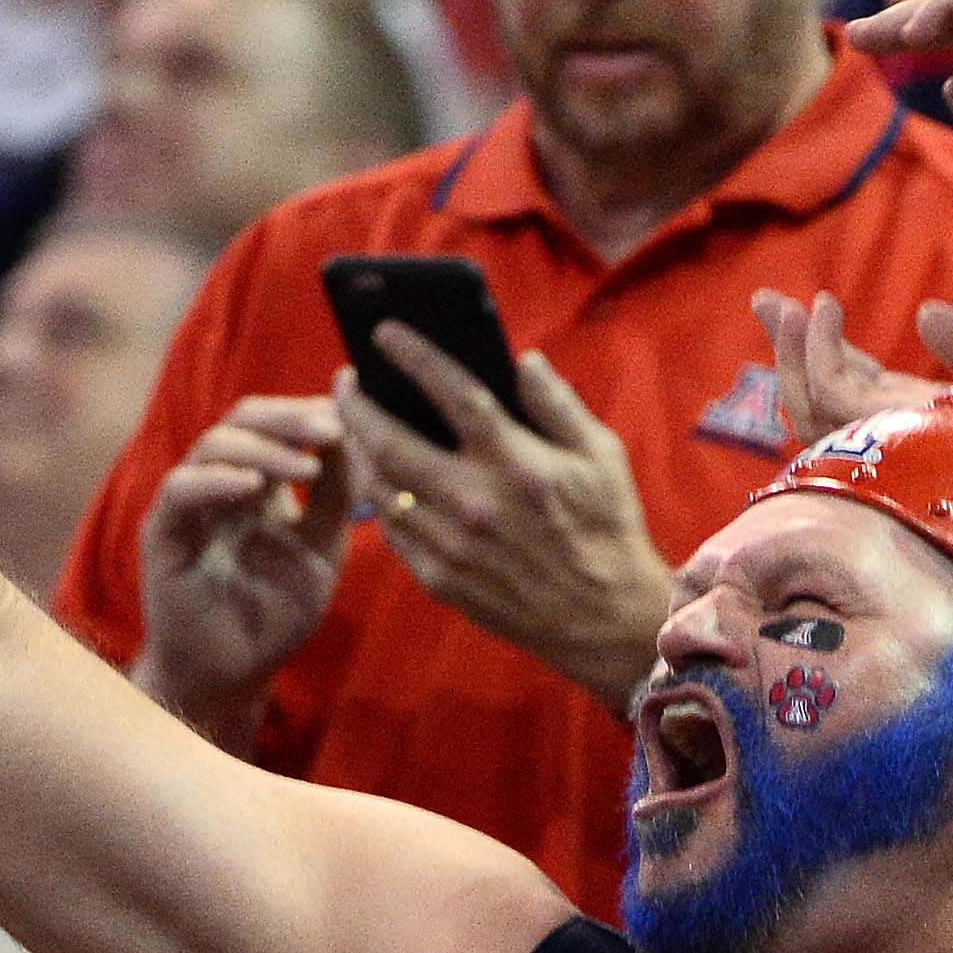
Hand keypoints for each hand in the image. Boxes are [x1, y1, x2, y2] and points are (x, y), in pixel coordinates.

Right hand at [133, 394, 357, 745]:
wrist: (235, 674)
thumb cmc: (276, 614)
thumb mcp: (323, 549)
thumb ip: (338, 495)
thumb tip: (353, 433)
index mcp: (259, 481)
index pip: (278, 422)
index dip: (311, 410)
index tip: (352, 413)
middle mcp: (220, 482)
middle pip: (245, 418)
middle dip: (291, 418)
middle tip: (332, 428)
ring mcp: (188, 503)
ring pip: (214, 444)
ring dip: (264, 448)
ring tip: (307, 466)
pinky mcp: (162, 532)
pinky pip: (182, 489)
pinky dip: (218, 480)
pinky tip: (255, 489)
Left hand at [339, 337, 673, 705]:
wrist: (605, 620)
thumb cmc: (609, 529)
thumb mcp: (602, 457)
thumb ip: (559, 405)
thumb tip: (522, 361)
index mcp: (516, 463)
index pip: (453, 393)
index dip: (413, 356)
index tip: (384, 332)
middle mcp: (476, 502)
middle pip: (390, 442)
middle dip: (356, 406)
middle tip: (344, 381)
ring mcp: (452, 545)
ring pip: (381, 488)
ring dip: (359, 452)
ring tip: (355, 428)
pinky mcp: (441, 580)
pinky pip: (393, 530)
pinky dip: (379, 499)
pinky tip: (380, 480)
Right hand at [750, 289, 952, 476]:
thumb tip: (925, 314)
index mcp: (925, 433)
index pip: (861, 396)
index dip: (832, 353)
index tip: (814, 307)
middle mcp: (897, 447)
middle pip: (823, 404)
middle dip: (791, 352)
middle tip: (766, 302)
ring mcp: (888, 450)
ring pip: (816, 404)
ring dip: (796, 350)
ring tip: (791, 305)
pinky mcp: (885, 444)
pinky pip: (833, 398)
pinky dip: (818, 355)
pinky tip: (822, 314)